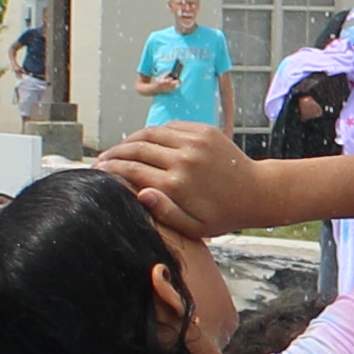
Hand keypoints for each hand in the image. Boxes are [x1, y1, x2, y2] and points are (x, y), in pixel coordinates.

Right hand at [101, 121, 272, 241]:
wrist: (256, 192)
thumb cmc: (222, 215)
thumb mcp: (194, 227)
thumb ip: (165, 212)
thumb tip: (140, 194)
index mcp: (177, 184)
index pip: (133, 170)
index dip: (112, 169)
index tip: (97, 170)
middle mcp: (183, 159)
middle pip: (137, 148)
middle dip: (114, 152)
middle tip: (101, 159)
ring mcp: (194, 141)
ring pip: (151, 133)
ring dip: (130, 139)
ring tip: (118, 149)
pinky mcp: (203, 131)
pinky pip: (170, 127)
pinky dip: (152, 132)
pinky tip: (143, 141)